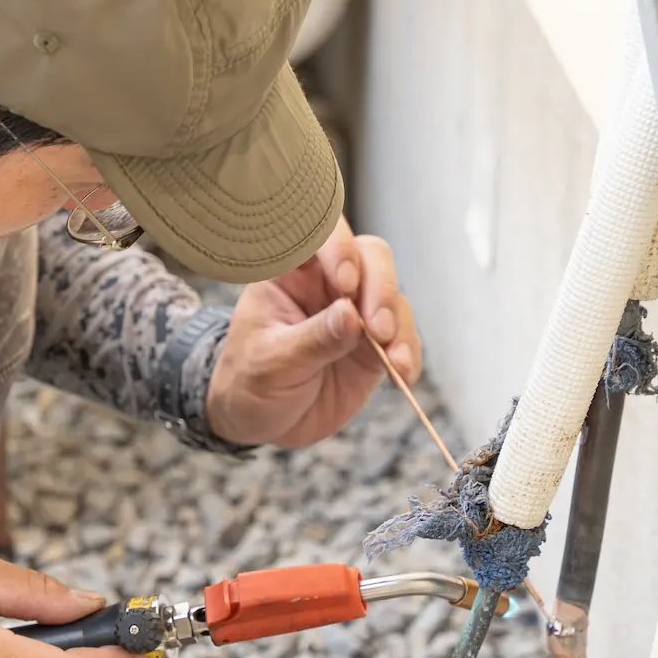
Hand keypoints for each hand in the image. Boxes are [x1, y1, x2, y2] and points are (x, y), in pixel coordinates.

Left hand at [205, 218, 422, 447]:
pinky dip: (408, 353)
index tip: (345, 283)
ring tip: (393, 360)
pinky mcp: (374, 344)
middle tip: (378, 328)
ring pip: (392, 297)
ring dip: (399, 325)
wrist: (258, 421)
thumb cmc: (250, 381)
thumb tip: (352, 316)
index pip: (319, 235)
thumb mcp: (273, 363)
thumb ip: (313, 339)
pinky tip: (403, 373)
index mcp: (290, 273)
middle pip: (370, 258)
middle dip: (381, 289)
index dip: (339, 248)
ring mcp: (355, 312)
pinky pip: (403, 337)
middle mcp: (327, 284)